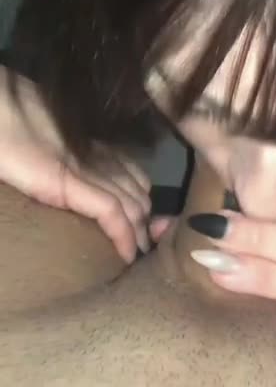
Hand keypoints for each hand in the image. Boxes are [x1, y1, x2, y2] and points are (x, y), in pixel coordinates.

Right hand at [0, 69, 168, 262]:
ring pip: (131, 202)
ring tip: (140, 254)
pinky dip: (123, 235)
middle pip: (138, 190)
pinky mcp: (67, 182)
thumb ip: (64, 164)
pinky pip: (108, 210)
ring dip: (140, 231)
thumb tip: (75, 182)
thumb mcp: (45, 151)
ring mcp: (84, 168)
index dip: (143, 199)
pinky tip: (128, 254)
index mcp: (91, 147)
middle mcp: (96, 157)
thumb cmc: (11, 131)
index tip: (151, 225)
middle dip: (147, 220)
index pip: (133, 174)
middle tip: (148, 245)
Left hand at [189, 190, 275, 337]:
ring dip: (268, 274)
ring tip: (225, 273)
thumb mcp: (213, 237)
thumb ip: (196, 223)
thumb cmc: (232, 257)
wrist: (251, 315)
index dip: (261, 215)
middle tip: (213, 246)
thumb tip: (159, 226)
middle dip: (258, 241)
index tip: (215, 221)